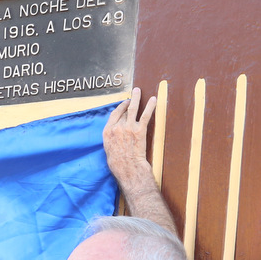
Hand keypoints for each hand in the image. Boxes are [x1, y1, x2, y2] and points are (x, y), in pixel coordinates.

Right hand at [102, 86, 176, 233]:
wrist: (128, 169)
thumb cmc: (118, 163)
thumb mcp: (109, 149)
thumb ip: (112, 137)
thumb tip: (117, 129)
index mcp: (107, 132)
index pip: (114, 115)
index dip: (120, 107)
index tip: (124, 103)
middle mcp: (116, 128)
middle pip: (124, 111)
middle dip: (128, 102)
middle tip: (133, 95)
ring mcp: (128, 128)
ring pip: (133, 108)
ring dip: (136, 97)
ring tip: (138, 90)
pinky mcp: (139, 130)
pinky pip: (145, 114)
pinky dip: (150, 106)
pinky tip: (153, 99)